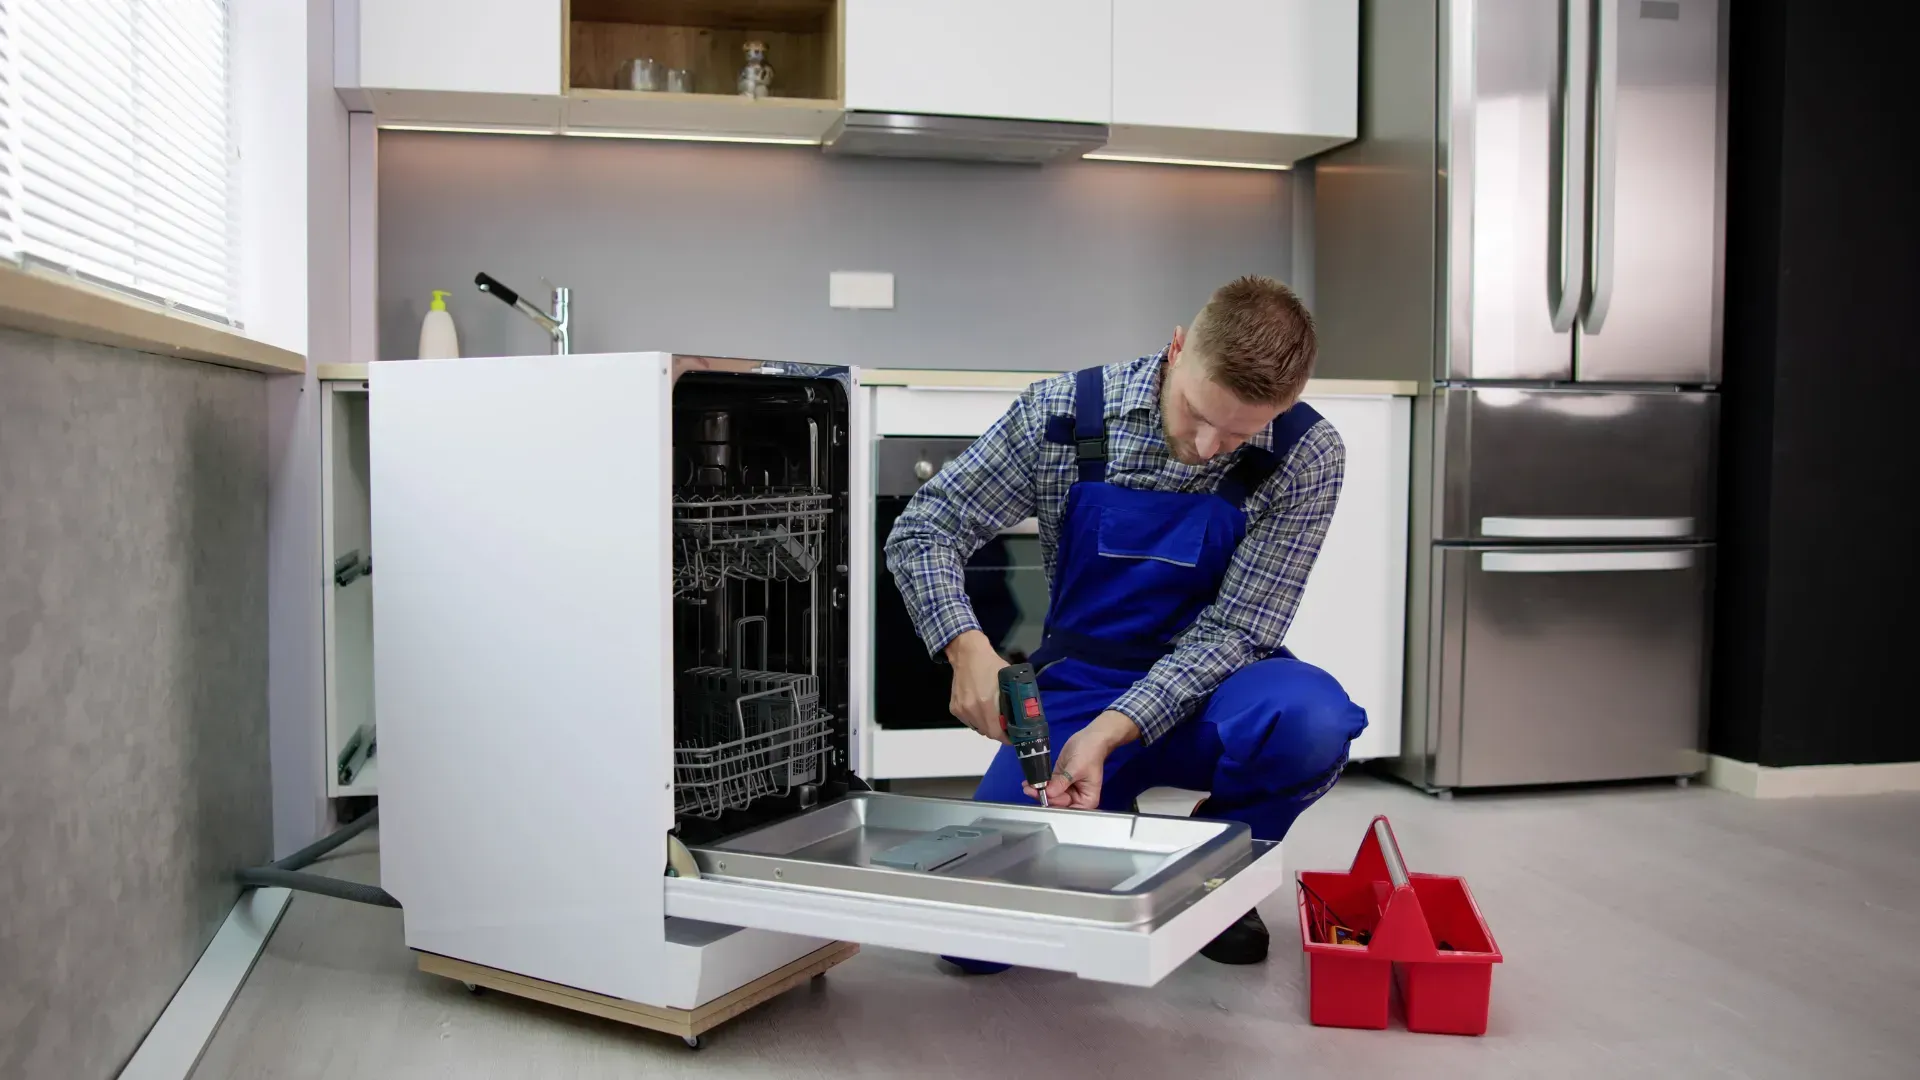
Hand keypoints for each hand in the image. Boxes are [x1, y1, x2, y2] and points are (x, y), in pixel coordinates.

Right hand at [945, 630, 1010, 743]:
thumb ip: (1013, 700)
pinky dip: (976, 720)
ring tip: (994, 717)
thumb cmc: (991, 665)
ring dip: (986, 726)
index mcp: (986, 703)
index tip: (1013, 736)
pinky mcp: (954, 708)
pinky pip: (968, 722)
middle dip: (998, 732)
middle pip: (987, 732)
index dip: (1006, 738)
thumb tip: (1022, 715)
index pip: (996, 732)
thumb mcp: (1008, 680)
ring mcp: (961, 709)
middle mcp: (971, 709)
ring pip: (977, 728)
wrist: (968, 654)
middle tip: (1006, 726)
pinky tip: (981, 710)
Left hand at [1025, 710, 1141, 809]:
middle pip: (1057, 802)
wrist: (1090, 738)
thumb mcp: (1076, 769)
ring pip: (1050, 794)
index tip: (1042, 798)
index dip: (1055, 805)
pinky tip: (1029, 783)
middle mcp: (1076, 798)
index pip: (1068, 809)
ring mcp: (1066, 789)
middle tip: (1029, 790)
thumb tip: (1048, 794)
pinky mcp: (1059, 780)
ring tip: (1027, 786)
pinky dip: (1039, 784)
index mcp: (1086, 800)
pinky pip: (1048, 785)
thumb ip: (1062, 783)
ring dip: (1038, 791)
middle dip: (1044, 797)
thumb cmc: (1089, 754)